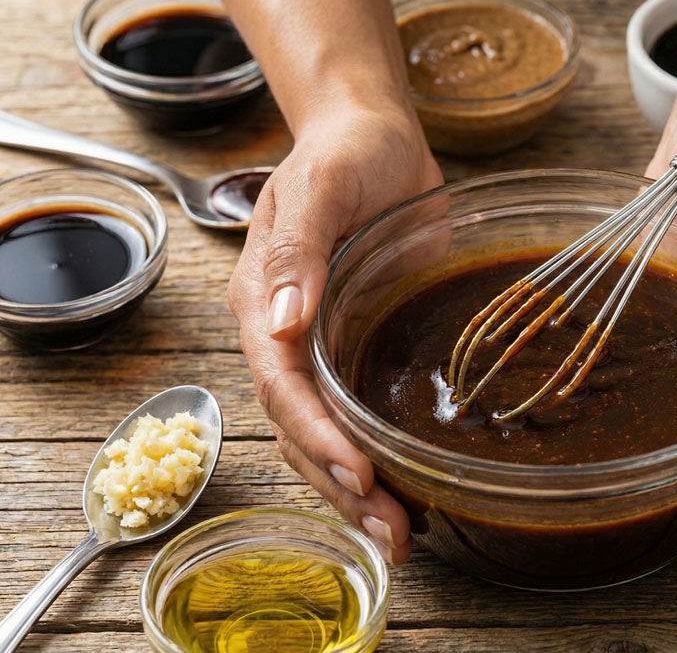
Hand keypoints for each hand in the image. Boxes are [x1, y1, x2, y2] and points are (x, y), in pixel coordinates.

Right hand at [228, 107, 442, 562]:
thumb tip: (282, 320)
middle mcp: (288, 338)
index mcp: (264, 305)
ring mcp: (326, 350)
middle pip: (304, 431)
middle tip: (391, 536)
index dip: (320, 437)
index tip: (360, 474)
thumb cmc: (344, 152)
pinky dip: (381, 462)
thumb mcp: (320, 187)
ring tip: (401, 539)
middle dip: (343, 487)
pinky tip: (412, 497)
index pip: (285, 388)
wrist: (374, 136)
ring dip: (360, 492)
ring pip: (330, 438)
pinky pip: (361, 419)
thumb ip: (298, 251)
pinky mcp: (363, 349)